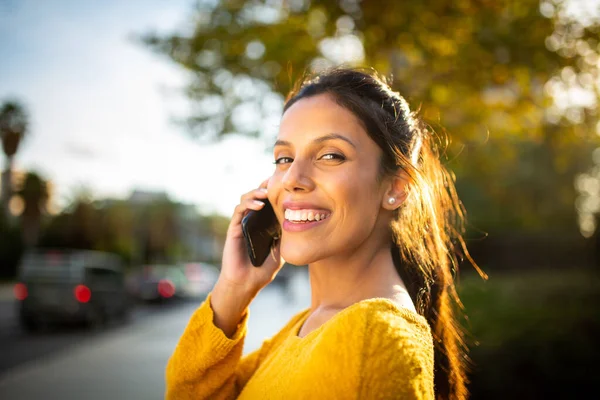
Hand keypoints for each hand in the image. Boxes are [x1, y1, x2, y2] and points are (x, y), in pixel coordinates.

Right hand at [211, 179, 283, 336]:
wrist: (247, 283)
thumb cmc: (263, 269)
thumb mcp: (282, 250)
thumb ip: (287, 237)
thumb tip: (301, 224)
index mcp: (264, 223)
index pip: (269, 201)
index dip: (275, 190)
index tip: (286, 184)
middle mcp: (252, 220)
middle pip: (257, 196)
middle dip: (265, 186)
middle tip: (276, 180)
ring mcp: (242, 223)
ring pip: (246, 199)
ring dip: (256, 192)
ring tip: (266, 191)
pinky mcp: (234, 228)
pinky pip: (239, 210)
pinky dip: (248, 204)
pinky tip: (259, 205)